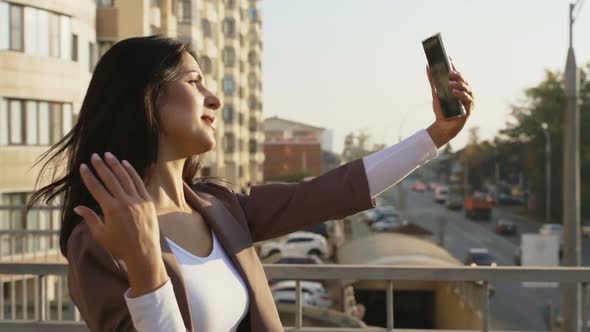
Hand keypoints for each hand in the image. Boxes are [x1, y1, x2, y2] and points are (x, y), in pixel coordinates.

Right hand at [74, 152, 166, 296]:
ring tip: (108, 155)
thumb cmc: (120, 246)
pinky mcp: (147, 201)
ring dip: (116, 165)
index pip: (97, 188)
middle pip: (111, 179)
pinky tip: (125, 164)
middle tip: (94, 155)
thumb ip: (90, 218)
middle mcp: (125, 202)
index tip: (83, 166)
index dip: (89, 176)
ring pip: (125, 178)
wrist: (144, 252)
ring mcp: (138, 200)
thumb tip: (77, 207)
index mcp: (111, 209)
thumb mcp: (101, 234)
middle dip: (101, 166)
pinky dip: (132, 172)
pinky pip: (138, 183)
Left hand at [425, 60, 474, 147]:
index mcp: (460, 88)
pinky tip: (454, 92)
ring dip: (459, 85)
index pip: (458, 75)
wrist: (443, 126)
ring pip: (467, 89)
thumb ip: (433, 80)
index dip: (455, 66)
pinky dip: (461, 95)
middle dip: (457, 75)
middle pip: (464, 81)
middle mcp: (466, 93)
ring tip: (449, 83)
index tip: (449, 58)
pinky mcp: (469, 109)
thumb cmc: (442, 110)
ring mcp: (469, 100)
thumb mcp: (435, 93)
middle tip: (449, 72)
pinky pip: (467, 100)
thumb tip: (428, 66)